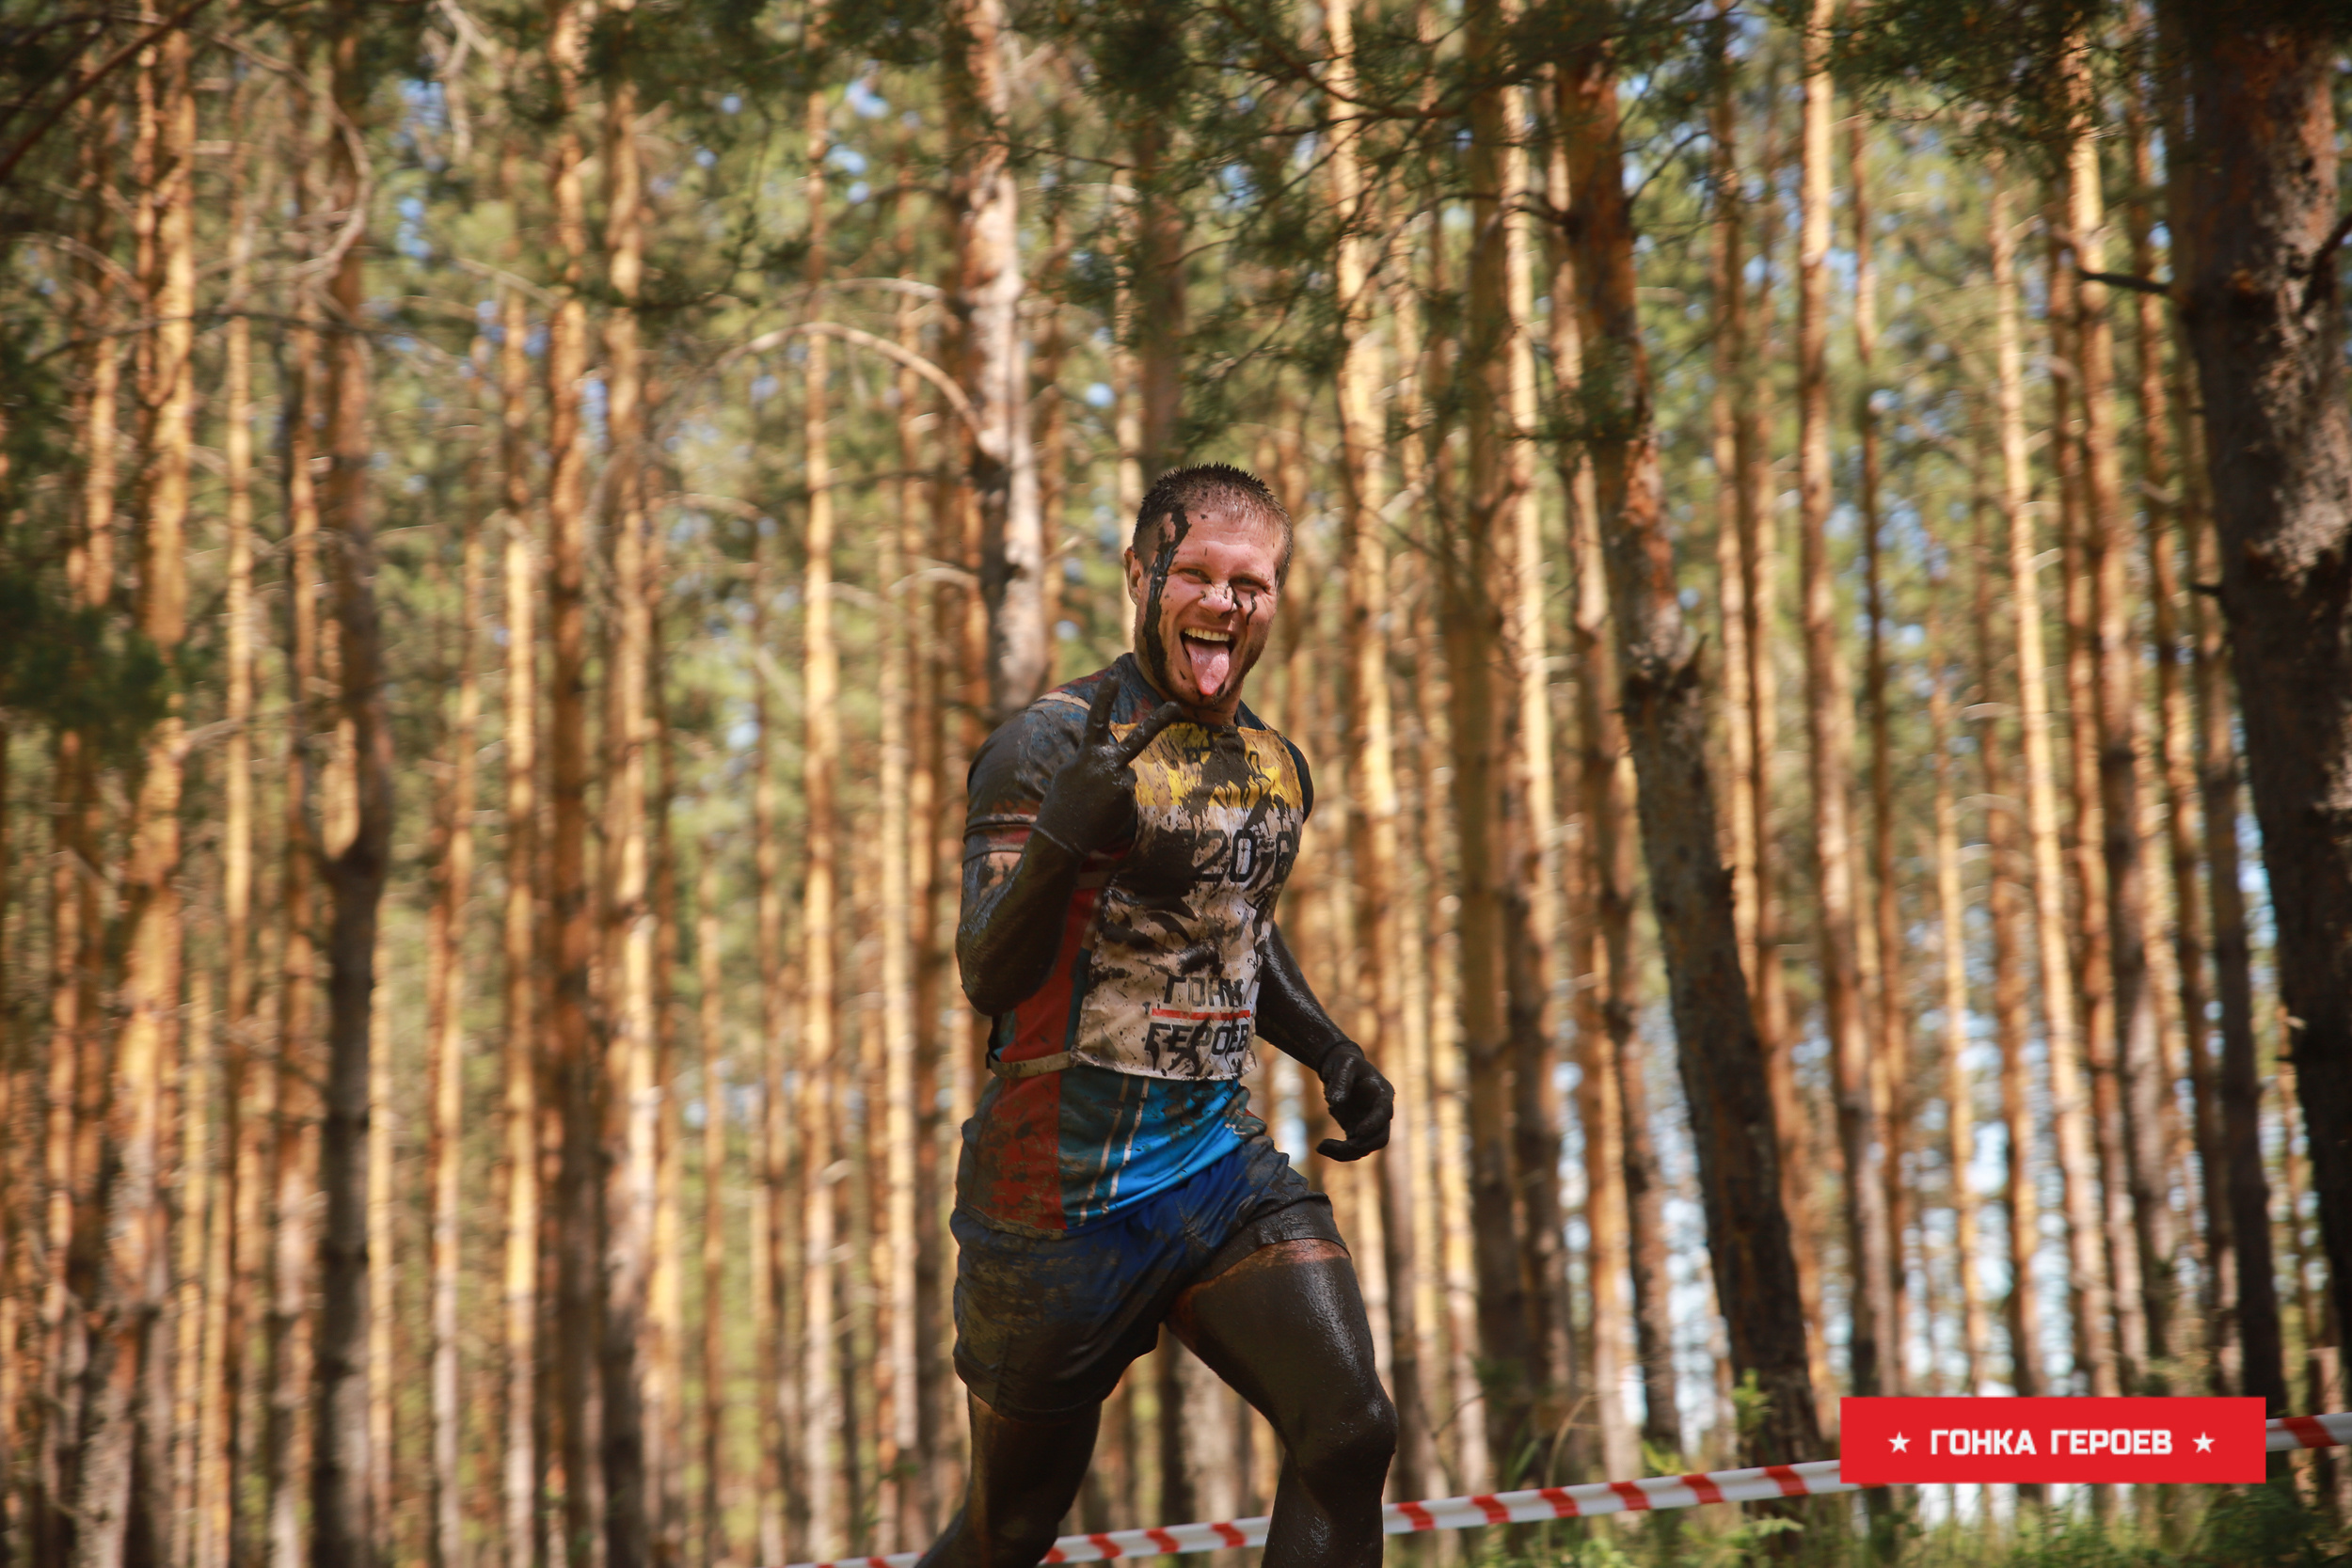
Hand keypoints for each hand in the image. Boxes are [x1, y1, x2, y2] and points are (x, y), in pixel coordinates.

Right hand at [1030, 681, 1183, 858]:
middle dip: (1160, 720)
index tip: (1113, 677)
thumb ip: (1090, 761)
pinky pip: (1125, 796)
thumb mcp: (1070, 774)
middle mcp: (1106, 764)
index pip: (1096, 719)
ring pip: (1125, 777)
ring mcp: (1120, 781)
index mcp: (1086, 755)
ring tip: (1093, 806)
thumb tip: (1115, 763)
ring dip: (1112, 789)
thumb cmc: (1061, 805)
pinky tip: (1102, 814)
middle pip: (1139, 738)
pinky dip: (1116, 804)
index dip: (1105, 697)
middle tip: (1177, 707)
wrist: (1061, 836)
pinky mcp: (1128, 799)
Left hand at [1316, 1041, 1392, 1160]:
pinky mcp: (1357, 1130)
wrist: (1339, 1067)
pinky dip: (1340, 1153)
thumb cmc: (1343, 1062)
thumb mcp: (1343, 1064)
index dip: (1373, 1124)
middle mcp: (1381, 1112)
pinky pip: (1354, 1148)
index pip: (1384, 1112)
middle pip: (1381, 1137)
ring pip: (1367, 1147)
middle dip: (1360, 1145)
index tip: (1357, 1132)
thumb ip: (1341, 1080)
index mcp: (1383, 1093)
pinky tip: (1321, 1147)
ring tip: (1321, 1147)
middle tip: (1337, 1147)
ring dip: (1346, 1152)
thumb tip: (1335, 1102)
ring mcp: (1370, 1123)